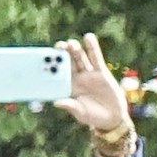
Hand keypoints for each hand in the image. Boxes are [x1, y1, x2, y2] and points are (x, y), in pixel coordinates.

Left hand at [62, 33, 136, 156]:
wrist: (112, 118)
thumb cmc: (93, 117)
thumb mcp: (80, 113)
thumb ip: (70, 106)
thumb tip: (56, 102)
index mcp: (67, 87)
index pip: (57, 74)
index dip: (51, 66)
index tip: (45, 59)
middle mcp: (76, 78)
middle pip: (67, 62)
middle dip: (62, 54)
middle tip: (58, 46)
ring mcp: (88, 74)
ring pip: (79, 57)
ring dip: (74, 49)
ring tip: (71, 43)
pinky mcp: (101, 72)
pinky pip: (96, 58)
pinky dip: (92, 47)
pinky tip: (88, 37)